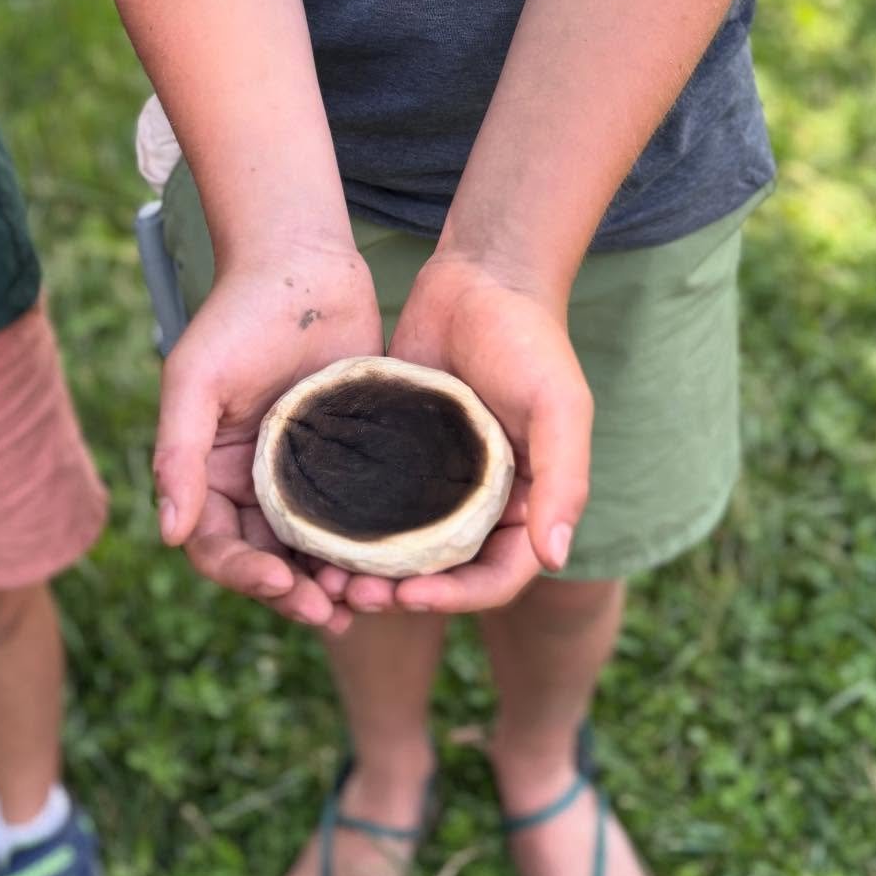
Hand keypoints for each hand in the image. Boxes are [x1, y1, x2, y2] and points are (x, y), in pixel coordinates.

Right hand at [154, 237, 383, 630]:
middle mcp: (257, 483)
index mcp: (211, 472)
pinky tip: (396, 561)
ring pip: (317, 549)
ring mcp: (308, 474)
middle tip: (328, 612)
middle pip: (268, 561)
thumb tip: (167, 533)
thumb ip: (178, 453)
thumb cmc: (239, 314)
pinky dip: (371, 545)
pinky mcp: (354, 457)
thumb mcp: (196, 379)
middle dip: (293, 593)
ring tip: (363, 599)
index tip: (276, 584)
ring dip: (334, 580)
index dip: (241, 575)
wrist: (304, 263)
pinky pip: (361, 515)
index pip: (216, 546)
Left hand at [323, 255, 591, 615]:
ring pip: (398, 547)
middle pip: (441, 572)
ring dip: (367, 571)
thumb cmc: (532, 339)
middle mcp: (479, 501)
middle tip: (353, 598)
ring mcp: (432, 478)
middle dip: (402, 595)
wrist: (480, 276)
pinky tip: (310, 530)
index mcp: (524, 503)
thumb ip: (564, 480)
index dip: (458, 597)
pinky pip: (366, 501)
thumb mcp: (560, 406)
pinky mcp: (393, 450)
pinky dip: (345, 525)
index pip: (496, 576)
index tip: (411, 596)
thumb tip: (554, 557)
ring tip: (327, 577)